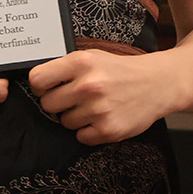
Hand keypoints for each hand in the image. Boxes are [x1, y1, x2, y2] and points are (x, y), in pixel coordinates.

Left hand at [29, 49, 169, 144]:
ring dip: (74, 117)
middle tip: (71, 98)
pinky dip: (88, 131)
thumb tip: (36, 81)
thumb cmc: (117, 70)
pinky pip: (81, 137)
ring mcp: (99, 109)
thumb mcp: (89, 56)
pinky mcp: (110, 130)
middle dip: (56, 102)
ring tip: (91, 106)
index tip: (45, 88)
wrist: (156, 84)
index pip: (37, 79)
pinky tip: (100, 118)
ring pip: (64, 122)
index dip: (39, 86)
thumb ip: (64, 67)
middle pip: (47, 104)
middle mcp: (87, 86)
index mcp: (79, 63)